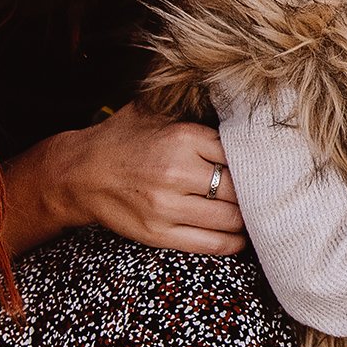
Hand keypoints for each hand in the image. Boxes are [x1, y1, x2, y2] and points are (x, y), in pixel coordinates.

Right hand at [17, 105, 247, 256]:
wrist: (78, 172)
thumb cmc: (124, 139)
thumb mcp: (157, 112)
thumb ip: (195, 108)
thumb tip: (242, 103)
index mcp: (182, 138)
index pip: (240, 154)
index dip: (255, 162)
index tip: (267, 167)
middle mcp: (176, 172)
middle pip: (239, 189)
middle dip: (255, 192)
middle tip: (267, 193)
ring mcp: (166, 207)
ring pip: (230, 218)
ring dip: (246, 219)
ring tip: (253, 214)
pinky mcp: (157, 234)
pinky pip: (210, 244)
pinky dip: (232, 242)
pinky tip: (239, 236)